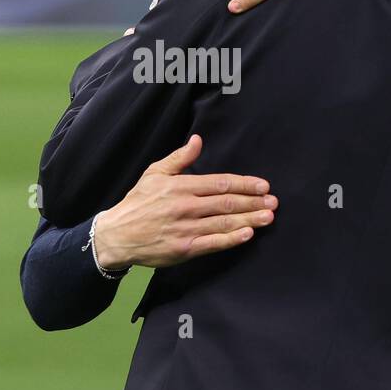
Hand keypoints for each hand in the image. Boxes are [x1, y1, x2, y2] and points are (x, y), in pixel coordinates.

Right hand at [94, 134, 275, 269]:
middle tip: (274, 202)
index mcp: (181, 186)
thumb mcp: (154, 173)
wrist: (117, 235)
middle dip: (254, 201)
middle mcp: (186, 206)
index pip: (220, 183)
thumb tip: (197, 141)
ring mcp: (186, 228)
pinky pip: (213, 243)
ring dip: (250, 219)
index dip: (245, 184)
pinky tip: (248, 234)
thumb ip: (179, 158)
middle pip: (227, 202)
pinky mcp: (184, 248)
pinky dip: (232, 239)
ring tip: (268, 217)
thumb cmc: (137, 203)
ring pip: (224, 222)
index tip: (263, 185)